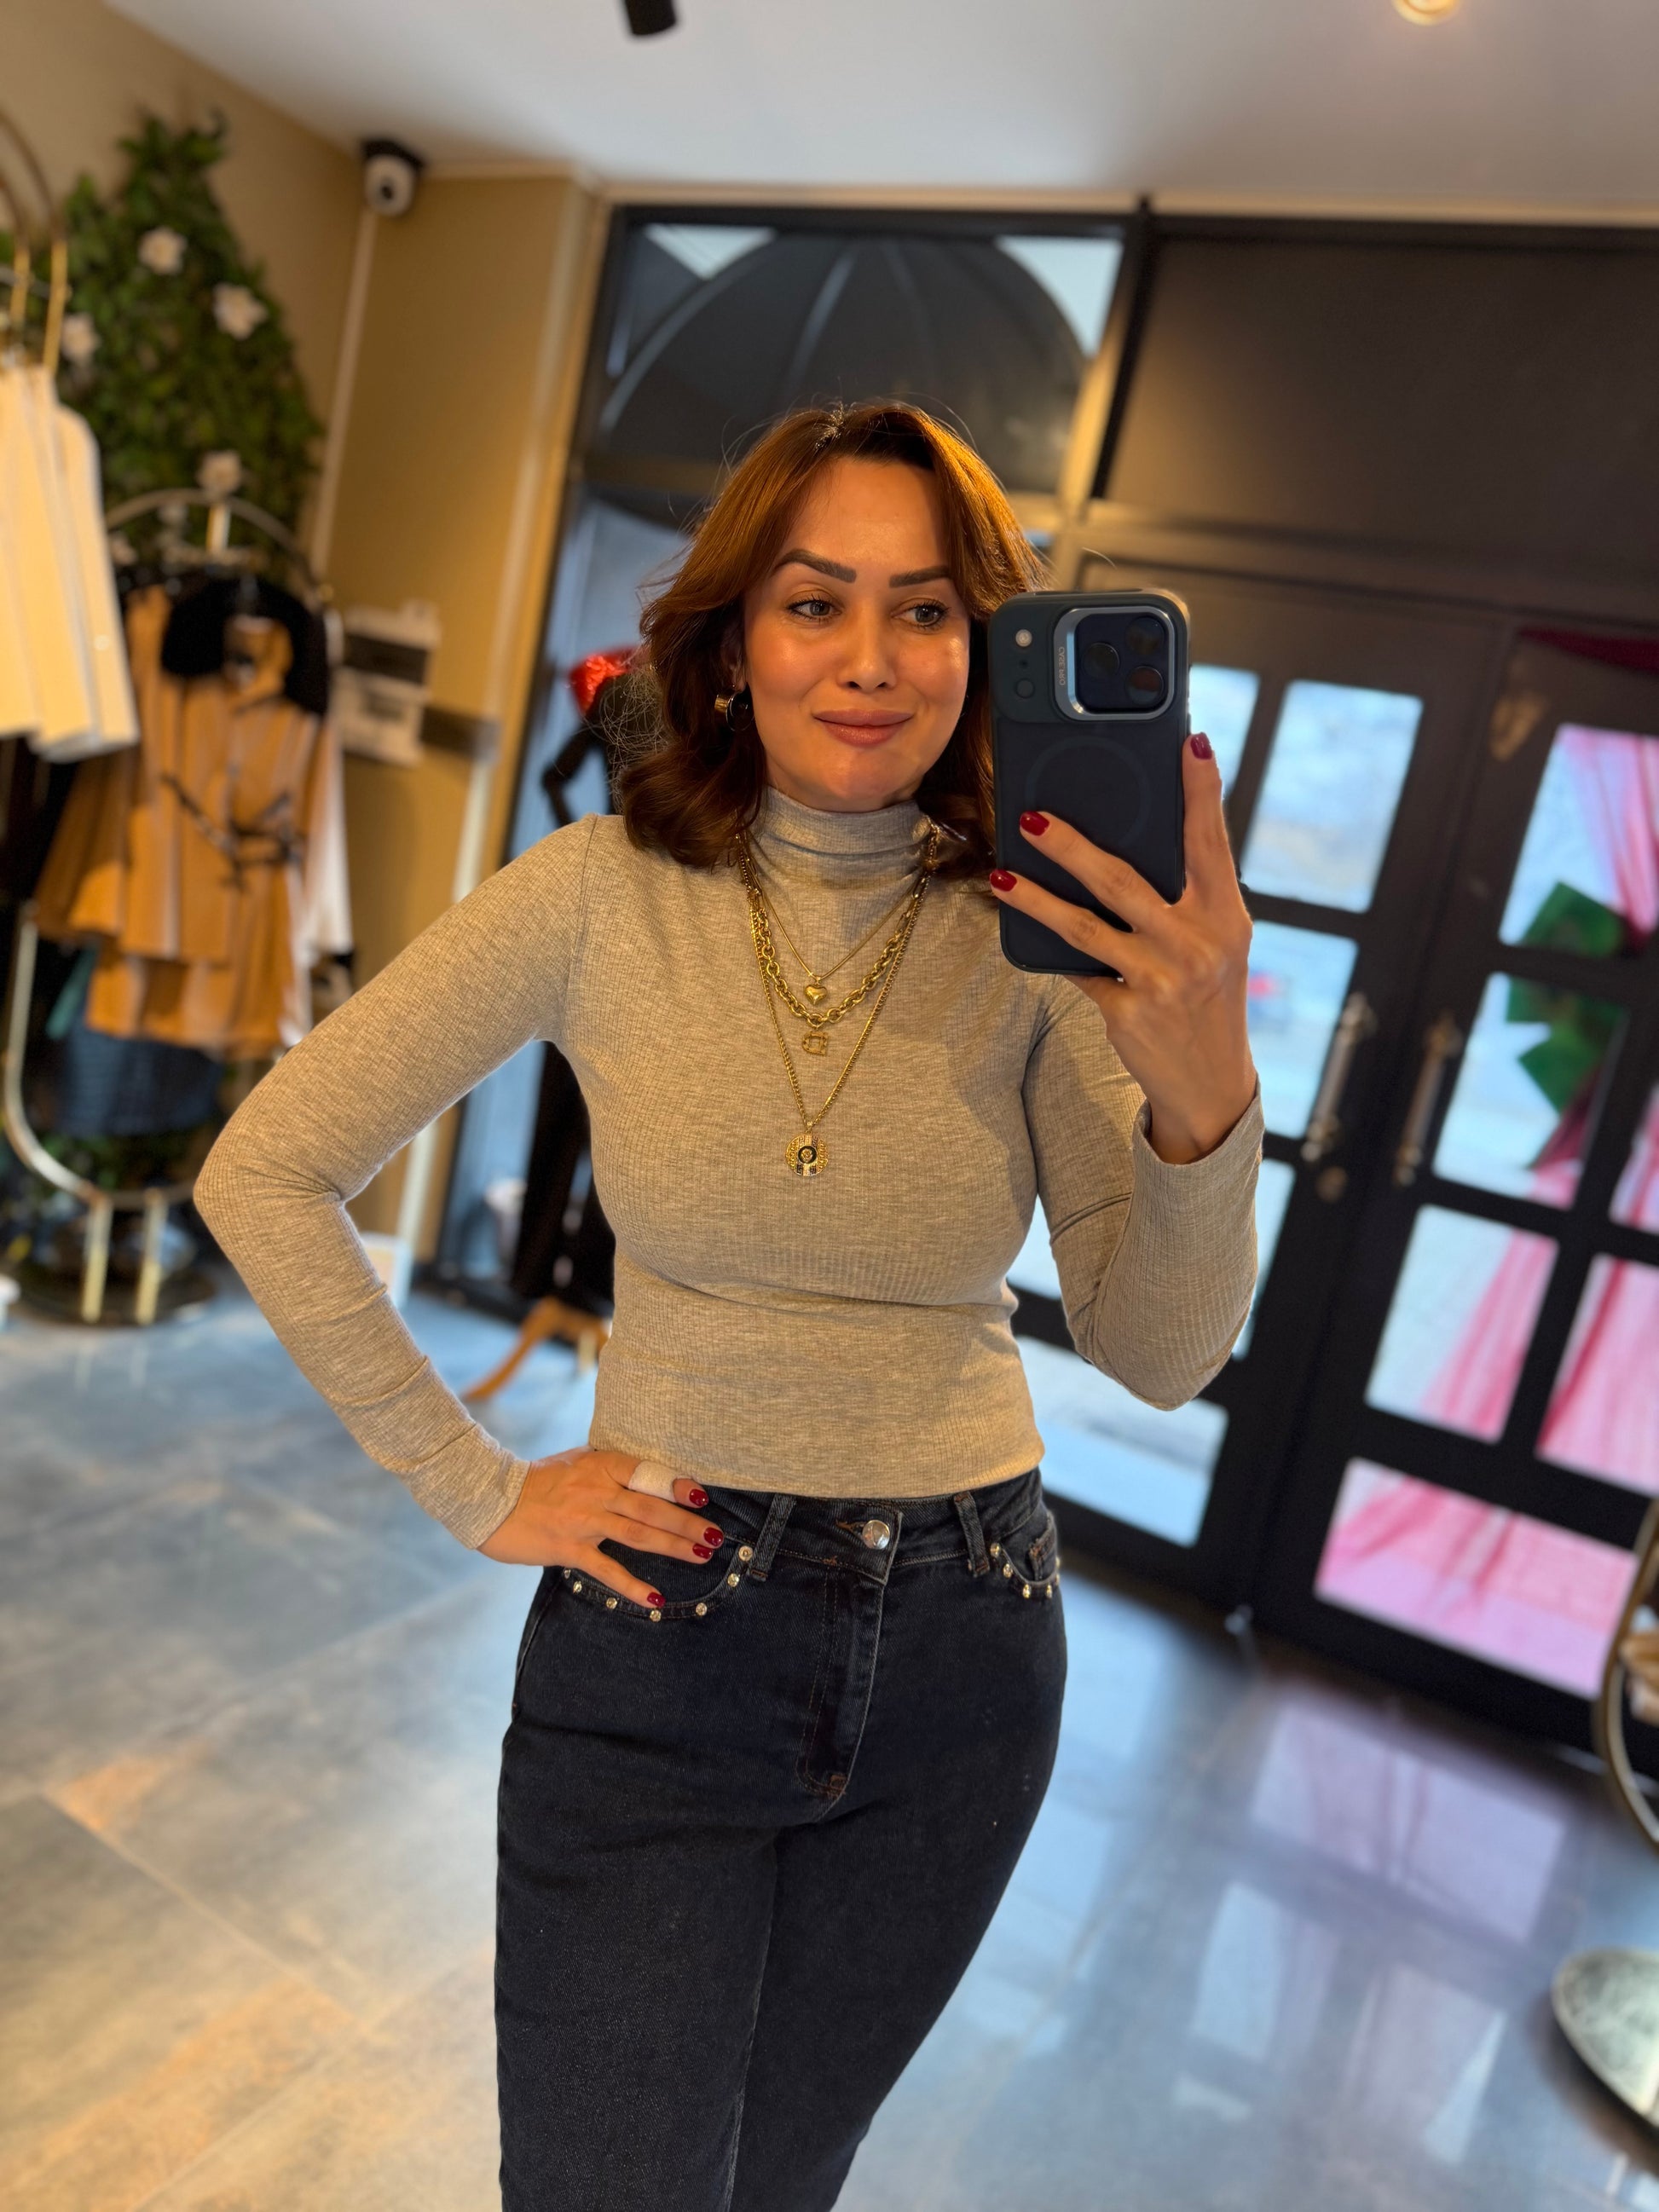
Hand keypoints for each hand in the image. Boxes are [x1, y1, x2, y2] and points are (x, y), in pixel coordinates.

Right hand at [479, 1446, 725, 1606]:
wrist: (490, 1499)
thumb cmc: (535, 1482)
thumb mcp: (575, 1463)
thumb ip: (607, 1469)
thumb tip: (642, 1475)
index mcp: (599, 1465)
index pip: (646, 1473)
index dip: (675, 1485)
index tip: (701, 1496)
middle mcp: (596, 1490)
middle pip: (650, 1507)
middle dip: (686, 1522)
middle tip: (715, 1535)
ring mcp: (583, 1520)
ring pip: (637, 1534)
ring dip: (673, 1545)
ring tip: (701, 1554)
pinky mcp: (568, 1548)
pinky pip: (606, 1569)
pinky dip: (632, 1586)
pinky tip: (656, 1599)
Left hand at [989, 732, 1256, 1163]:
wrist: (1212, 1084)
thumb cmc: (1208, 997)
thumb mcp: (1215, 944)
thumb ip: (1184, 900)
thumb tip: (1120, 846)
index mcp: (1225, 916)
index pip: (1211, 842)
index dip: (1202, 792)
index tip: (1190, 743)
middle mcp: (1197, 944)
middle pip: (1123, 881)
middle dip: (1071, 846)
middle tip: (1031, 817)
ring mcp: (1161, 980)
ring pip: (1085, 926)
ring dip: (1037, 898)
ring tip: (1002, 877)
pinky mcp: (1129, 1012)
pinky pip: (1078, 969)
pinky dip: (1052, 948)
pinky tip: (1024, 926)